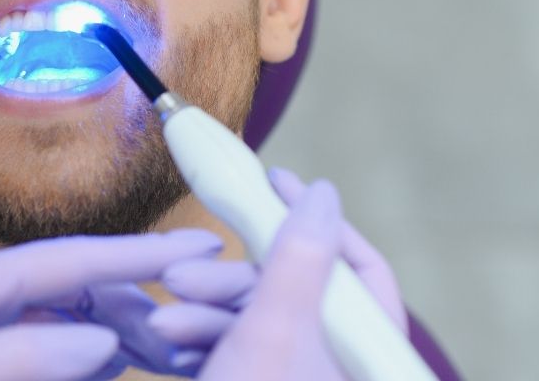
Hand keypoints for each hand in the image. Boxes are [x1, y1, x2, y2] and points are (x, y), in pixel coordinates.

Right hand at [147, 168, 406, 378]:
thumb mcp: (270, 333)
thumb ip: (296, 256)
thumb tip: (319, 191)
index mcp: (372, 360)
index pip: (363, 271)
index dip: (318, 221)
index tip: (271, 178)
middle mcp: (345, 372)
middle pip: (300, 294)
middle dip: (233, 283)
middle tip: (184, 275)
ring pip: (261, 323)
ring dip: (208, 315)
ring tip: (167, 324)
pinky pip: (241, 352)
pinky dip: (207, 343)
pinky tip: (169, 344)